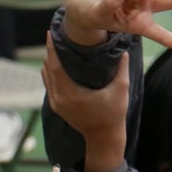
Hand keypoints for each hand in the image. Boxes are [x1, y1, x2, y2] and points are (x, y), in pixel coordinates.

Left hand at [41, 35, 129, 171]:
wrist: (103, 137)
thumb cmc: (113, 114)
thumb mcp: (121, 90)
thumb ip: (122, 69)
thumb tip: (124, 50)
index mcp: (71, 93)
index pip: (55, 66)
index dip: (52, 49)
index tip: (50, 33)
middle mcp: (59, 98)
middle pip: (48, 69)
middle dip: (49, 52)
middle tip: (53, 35)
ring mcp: (56, 103)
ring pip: (46, 77)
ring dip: (49, 61)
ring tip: (53, 46)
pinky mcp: (57, 106)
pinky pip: (49, 85)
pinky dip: (50, 72)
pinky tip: (54, 63)